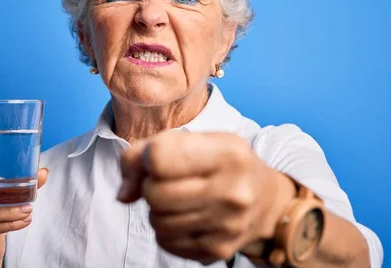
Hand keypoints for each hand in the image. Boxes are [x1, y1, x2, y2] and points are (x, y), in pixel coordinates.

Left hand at [117, 132, 294, 262]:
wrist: (267, 200)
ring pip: (157, 221)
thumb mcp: (192, 140)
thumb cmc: (220, 163)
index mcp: (228, 153)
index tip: (160, 158)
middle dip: (151, 186)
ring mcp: (228, 225)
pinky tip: (185, 216)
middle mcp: (233, 191)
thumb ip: (143, 152)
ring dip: (157, 209)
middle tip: (168, 181)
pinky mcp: (219, 250)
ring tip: (178, 198)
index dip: (148, 158)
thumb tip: (123, 194)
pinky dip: (166, 230)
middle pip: (154, 193)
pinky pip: (166, 242)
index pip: (158, 157)